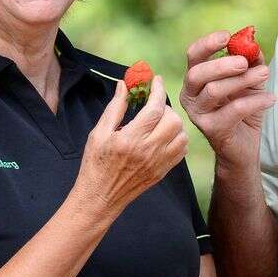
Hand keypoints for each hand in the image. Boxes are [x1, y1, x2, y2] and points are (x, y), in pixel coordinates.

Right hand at [75, 80, 187, 215]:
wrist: (100, 197)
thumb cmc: (95, 163)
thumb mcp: (98, 133)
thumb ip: (115, 107)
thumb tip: (124, 85)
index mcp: (130, 139)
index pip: (154, 109)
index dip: (158, 90)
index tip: (156, 80)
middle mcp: (148, 151)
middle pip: (173, 120)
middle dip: (165, 107)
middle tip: (152, 106)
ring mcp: (159, 162)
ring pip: (181, 134)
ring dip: (173, 122)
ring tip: (158, 121)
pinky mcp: (163, 171)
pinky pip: (182, 149)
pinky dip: (178, 138)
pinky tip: (163, 135)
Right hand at [179, 30, 274, 170]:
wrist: (246, 144)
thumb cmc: (244, 108)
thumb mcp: (249, 80)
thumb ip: (250, 60)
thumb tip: (253, 43)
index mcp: (196, 79)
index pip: (193, 56)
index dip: (207, 44)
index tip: (227, 36)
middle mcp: (191, 95)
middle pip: (197, 74)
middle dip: (222, 64)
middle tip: (244, 61)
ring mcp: (198, 114)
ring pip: (214, 91)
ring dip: (242, 80)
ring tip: (264, 74)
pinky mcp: (212, 129)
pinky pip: (233, 110)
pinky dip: (255, 101)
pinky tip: (270, 98)